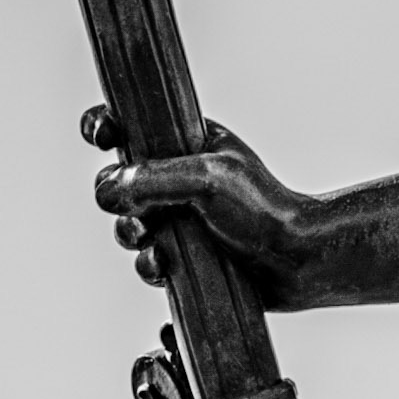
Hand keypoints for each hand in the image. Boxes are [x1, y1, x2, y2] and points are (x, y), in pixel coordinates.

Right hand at [89, 114, 320, 306]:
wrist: (295, 262)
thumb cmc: (262, 209)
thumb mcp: (207, 178)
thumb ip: (151, 178)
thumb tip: (107, 190)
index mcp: (184, 145)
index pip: (131, 126)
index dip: (107, 127)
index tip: (102, 136)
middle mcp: (177, 180)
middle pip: (117, 184)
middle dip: (118, 202)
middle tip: (140, 214)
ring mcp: (180, 218)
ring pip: (128, 227)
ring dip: (134, 240)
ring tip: (159, 250)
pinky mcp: (184, 255)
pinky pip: (146, 262)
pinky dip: (150, 267)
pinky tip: (165, 273)